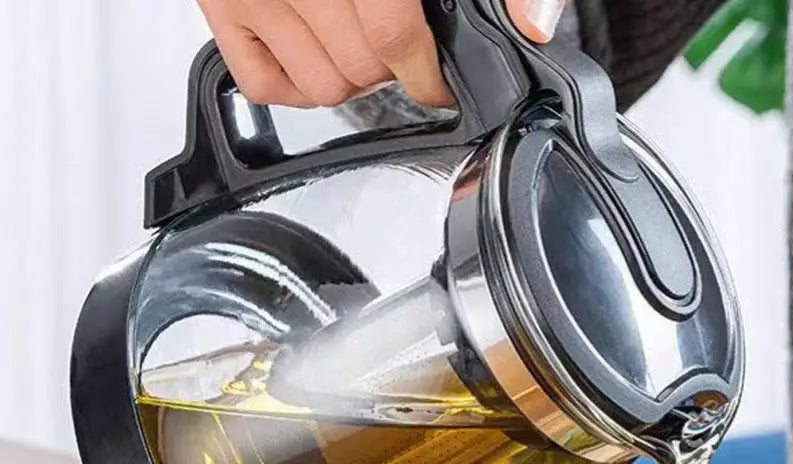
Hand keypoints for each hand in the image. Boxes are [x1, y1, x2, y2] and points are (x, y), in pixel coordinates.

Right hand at [196, 0, 565, 108]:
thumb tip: (534, 24)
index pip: (395, 39)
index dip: (428, 75)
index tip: (439, 82)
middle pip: (362, 69)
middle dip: (389, 64)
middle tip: (393, 37)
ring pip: (323, 88)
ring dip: (350, 75)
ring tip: (355, 36)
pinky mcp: (220, 2)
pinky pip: (266, 86)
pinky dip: (296, 84)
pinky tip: (315, 48)